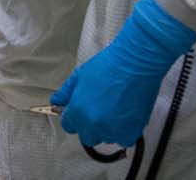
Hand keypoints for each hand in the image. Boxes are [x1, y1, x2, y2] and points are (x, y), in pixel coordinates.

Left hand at [50, 0, 195, 149]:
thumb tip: (56, 101)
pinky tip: (126, 111)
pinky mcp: (135, 128)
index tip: (83, 106)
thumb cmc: (109, 62)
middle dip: (90, 122)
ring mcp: (116, 128)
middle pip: (87, 134)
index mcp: (81, 109)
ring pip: (107, 136)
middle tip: (100, 105)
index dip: (75, 114)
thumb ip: (68, 89)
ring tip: (114, 106)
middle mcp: (97, 123)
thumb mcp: (83, 73)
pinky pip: (125, 137)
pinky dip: (125, 128)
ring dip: (108, 126)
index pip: (70, 124)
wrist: (140, 58)